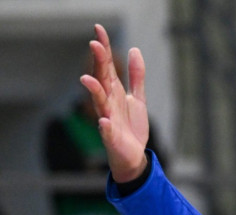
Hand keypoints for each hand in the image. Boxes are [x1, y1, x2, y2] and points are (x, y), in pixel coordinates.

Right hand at [79, 24, 148, 182]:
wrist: (133, 155)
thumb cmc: (131, 126)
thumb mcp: (137, 98)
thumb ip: (136, 76)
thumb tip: (135, 50)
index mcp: (114, 92)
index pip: (106, 66)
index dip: (104, 49)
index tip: (99, 29)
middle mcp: (108, 103)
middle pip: (102, 80)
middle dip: (98, 63)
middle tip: (94, 44)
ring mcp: (108, 119)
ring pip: (99, 103)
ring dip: (94, 91)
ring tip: (87, 79)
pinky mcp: (112, 137)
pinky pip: (107, 132)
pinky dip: (105, 127)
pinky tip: (104, 121)